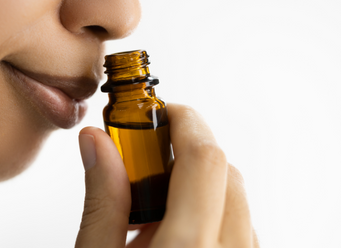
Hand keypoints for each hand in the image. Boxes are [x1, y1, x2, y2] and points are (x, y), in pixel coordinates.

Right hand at [76, 104, 258, 247]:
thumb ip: (102, 202)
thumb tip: (98, 142)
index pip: (204, 159)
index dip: (184, 123)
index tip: (161, 112)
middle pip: (225, 173)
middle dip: (188, 152)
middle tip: (150, 159)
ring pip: (237, 198)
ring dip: (202, 184)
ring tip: (158, 205)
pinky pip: (242, 225)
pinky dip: (213, 211)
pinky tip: (176, 228)